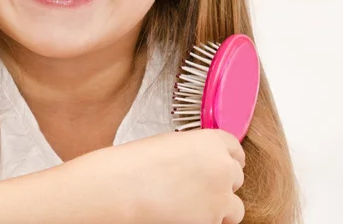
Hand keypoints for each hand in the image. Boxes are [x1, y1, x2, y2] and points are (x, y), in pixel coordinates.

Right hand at [59, 129, 244, 223]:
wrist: (123, 190)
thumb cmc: (136, 163)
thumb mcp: (169, 144)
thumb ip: (194, 150)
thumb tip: (200, 162)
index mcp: (211, 142)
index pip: (235, 149)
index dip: (225, 156)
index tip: (220, 162)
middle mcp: (223, 170)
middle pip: (236, 175)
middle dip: (221, 180)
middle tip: (199, 184)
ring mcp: (220, 200)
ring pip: (234, 206)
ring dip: (219, 205)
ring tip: (193, 204)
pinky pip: (217, 223)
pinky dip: (205, 220)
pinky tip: (183, 214)